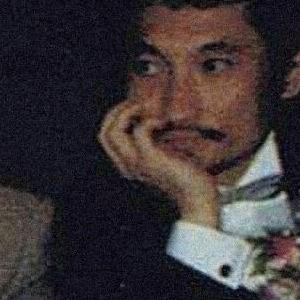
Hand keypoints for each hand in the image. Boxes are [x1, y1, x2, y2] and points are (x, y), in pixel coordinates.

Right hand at [96, 99, 221, 230]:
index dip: (115, 119)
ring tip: (144, 108)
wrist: (196, 196)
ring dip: (127, 112)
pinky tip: (164, 122)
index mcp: (126, 165)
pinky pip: (139, 131)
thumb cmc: (186, 176)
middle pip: (103, 133)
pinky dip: (150, 120)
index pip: (105, 138)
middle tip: (137, 104)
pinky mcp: (150, 159)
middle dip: (116, 112)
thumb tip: (158, 120)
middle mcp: (125, 165)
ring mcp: (136, 163)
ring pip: (112, 132)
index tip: (136, 109)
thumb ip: (157, 142)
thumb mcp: (166, 156)